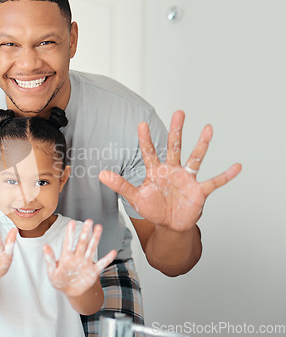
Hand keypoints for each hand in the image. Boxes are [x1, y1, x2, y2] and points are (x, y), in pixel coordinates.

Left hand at [44, 219, 116, 296]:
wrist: (70, 291)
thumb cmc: (59, 280)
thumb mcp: (52, 271)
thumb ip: (50, 259)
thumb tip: (45, 246)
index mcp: (66, 257)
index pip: (68, 243)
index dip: (70, 233)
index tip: (71, 222)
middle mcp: (77, 257)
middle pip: (82, 243)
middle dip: (85, 232)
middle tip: (89, 221)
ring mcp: (85, 263)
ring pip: (91, 249)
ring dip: (95, 239)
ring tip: (98, 228)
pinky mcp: (93, 272)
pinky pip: (101, 264)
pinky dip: (107, 259)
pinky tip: (113, 252)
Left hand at [99, 110, 241, 231]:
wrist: (170, 225)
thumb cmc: (153, 208)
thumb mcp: (135, 197)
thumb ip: (120, 185)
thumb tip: (101, 174)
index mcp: (155, 171)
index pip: (149, 152)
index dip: (145, 139)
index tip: (141, 124)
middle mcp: (172, 170)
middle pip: (174, 146)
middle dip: (176, 130)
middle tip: (178, 112)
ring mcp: (187, 179)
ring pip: (195, 158)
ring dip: (202, 144)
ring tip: (208, 128)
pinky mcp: (199, 191)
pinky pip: (214, 182)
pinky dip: (225, 176)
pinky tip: (236, 167)